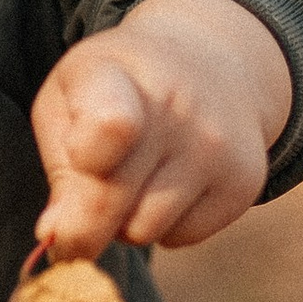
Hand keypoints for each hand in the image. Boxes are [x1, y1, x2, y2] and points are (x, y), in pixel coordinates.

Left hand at [31, 0, 289, 258]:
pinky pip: (181, 237)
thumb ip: (60, 169)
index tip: (75, 168)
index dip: (86, 161)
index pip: (111, 127)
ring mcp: (217, 146)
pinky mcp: (245, 182)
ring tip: (133, 177)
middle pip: (113, 201)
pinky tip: (170, 182)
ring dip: (126, 221)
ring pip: (144, 231)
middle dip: (81, 225)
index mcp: (117, 75)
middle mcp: (176, 108)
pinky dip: (165, 224)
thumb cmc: (116, 89)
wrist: (211, 63)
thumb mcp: (68, 99)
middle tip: (75, 217)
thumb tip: (57, 239)